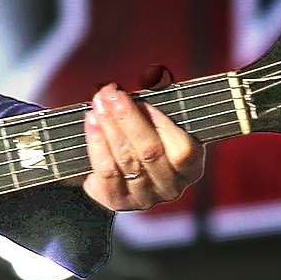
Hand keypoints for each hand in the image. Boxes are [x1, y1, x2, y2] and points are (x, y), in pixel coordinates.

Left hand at [80, 82, 204, 211]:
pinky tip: (91, 124)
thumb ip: (156, 101)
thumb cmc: (141, 135)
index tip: (142, 100)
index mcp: (190, 167)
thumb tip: (152, 77)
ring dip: (108, 128)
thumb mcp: (155, 117)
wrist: (113, 167)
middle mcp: (170, 187)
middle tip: (109, 93)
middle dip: (127, 118)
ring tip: (97, 104)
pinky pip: (106, 175)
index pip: (183, 149)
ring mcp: (144, 198)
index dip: (163, 124)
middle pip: (149, 152)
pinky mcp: (117, 202)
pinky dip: (96, 146)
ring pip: (125, 162)